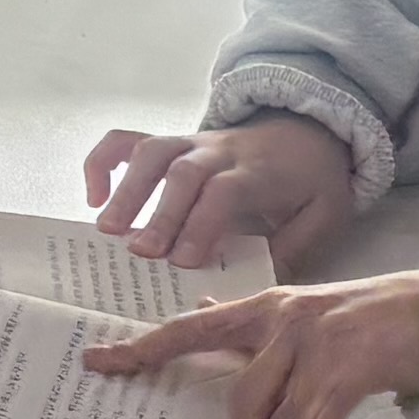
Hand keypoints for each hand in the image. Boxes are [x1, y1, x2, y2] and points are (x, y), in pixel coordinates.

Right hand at [79, 112, 360, 268]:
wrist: (309, 131)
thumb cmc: (313, 182)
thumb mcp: (325, 217)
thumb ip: (295, 249)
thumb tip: (257, 287)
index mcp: (258, 173)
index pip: (223, 191)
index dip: (201, 222)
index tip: (184, 260)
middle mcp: (219, 152)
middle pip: (182, 172)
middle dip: (160, 212)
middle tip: (141, 253)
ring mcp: (191, 143)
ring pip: (151, 151)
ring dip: (126, 189)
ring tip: (106, 230)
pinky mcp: (172, 142)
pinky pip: (128, 140)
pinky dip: (103, 163)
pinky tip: (93, 197)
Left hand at [84, 273, 418, 418]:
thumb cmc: (369, 314)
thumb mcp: (304, 309)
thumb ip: (255, 322)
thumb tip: (206, 311)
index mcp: (266, 307)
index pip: (192, 329)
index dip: (144, 347)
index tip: (98, 363)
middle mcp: (283, 322)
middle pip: (241, 396)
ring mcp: (316, 345)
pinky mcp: (349, 369)